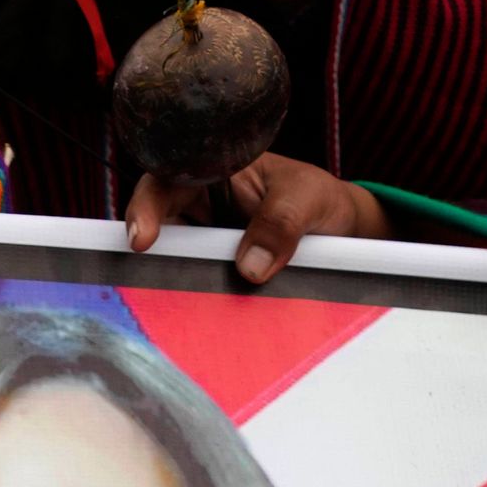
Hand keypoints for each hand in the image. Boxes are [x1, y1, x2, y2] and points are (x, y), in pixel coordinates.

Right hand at [126, 153, 387, 283]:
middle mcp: (200, 205)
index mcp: (213, 168)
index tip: (143, 239)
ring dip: (178, 283)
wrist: (342, 232)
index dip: (147, 206)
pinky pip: (199, 287)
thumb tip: (249, 268)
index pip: (168, 181)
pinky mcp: (217, 273)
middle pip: (159, 226)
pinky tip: (205, 318)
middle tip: (151, 283)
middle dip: (154, 254)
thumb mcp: (308, 197)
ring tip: (180, 306)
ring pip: (175, 262)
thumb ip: (282, 222)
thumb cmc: (320, 198)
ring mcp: (206, 243)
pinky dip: (200, 301)